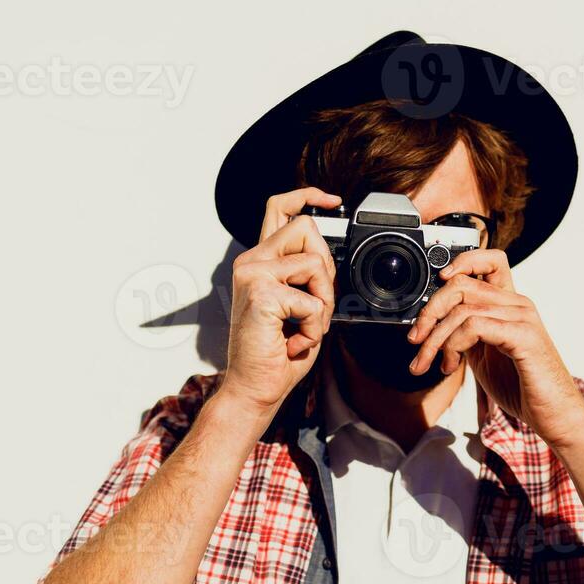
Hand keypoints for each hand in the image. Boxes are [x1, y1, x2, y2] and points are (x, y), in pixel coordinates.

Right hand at [218, 188, 339, 417]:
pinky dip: (314, 326)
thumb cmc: (277, 353)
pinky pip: (313, 300)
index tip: (332, 201)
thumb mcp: (298, 304)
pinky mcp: (262, 293)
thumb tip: (327, 255)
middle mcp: (251, 262)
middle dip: (326, 270)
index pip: (278, 208)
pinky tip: (294, 341)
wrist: (255, 388)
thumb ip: (305, 274)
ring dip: (323, 302)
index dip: (307, 196)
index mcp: (259, 262)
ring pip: (315, 263)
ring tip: (304, 326)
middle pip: (306, 228)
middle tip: (316, 307)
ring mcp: (253, 274)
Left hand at [406, 248, 583, 449]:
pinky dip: (453, 345)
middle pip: (461, 284)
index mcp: (510, 304)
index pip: (488, 260)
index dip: (459, 262)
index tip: (436, 283)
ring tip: (430, 363)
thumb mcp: (484, 354)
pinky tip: (451, 366)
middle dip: (429, 311)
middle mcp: (517, 304)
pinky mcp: (523, 336)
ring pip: (462, 309)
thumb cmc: (522, 387)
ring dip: (435, 338)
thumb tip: (432, 324)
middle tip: (415, 340)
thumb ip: (465, 334)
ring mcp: (522, 318)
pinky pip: (475, 326)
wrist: (554, 415)